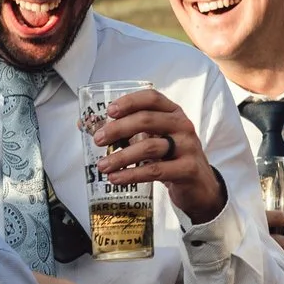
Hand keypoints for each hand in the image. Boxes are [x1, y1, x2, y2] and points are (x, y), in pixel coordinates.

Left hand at [92, 90, 223, 222]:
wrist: (199, 185)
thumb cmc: (170, 157)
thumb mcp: (153, 139)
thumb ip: (125, 131)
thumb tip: (83, 124)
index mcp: (172, 113)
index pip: (152, 98)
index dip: (129, 102)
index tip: (109, 111)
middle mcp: (182, 126)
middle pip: (147, 120)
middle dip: (118, 129)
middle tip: (98, 140)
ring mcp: (188, 147)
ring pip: (150, 147)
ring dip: (121, 156)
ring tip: (102, 166)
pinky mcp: (187, 169)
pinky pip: (156, 170)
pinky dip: (132, 174)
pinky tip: (116, 178)